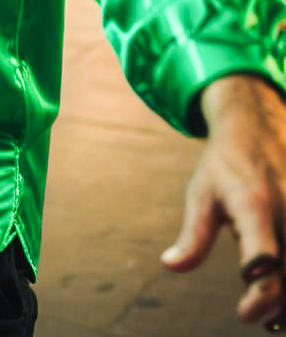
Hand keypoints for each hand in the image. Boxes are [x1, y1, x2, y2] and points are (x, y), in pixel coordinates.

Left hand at [161, 74, 285, 327]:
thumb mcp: (201, 195)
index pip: (266, 260)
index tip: (245, 315)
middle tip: (264, 323)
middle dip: (281, 304)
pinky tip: (284, 285)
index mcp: (255, 205)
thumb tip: (170, 266)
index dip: (260, 296)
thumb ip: (193, 235)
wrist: (256, 127)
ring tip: (277, 317)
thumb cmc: (223, 165)